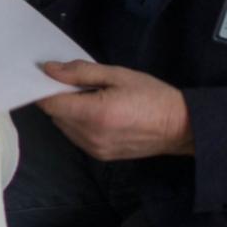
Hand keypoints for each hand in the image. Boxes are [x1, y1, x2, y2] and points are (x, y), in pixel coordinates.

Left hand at [35, 60, 193, 160]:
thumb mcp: (117, 75)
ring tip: (95, 99)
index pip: (50, 104)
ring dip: (70, 111)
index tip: (49, 76)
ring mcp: (94, 149)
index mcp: (94, 114)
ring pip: (64, 126)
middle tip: (80, 84)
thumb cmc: (152, 96)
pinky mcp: (100, 156)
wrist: (181, 127)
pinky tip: (100, 113)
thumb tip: (49, 70)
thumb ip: (80, 72)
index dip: (44, 88)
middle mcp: (90, 136)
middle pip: (55, 115)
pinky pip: (76, 136)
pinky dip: (79, 123)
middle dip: (60, 97)